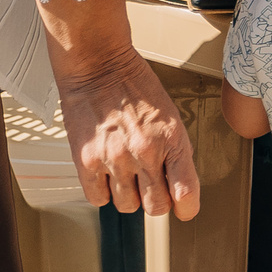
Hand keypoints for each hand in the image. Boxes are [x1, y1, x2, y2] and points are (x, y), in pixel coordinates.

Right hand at [39, 0, 199, 218]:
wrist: (98, 64)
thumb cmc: (134, 86)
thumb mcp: (169, 116)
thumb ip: (175, 152)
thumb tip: (177, 187)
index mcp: (171, 139)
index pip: (186, 194)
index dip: (186, 206)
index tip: (183, 206)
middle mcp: (144, 152)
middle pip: (156, 207)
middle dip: (156, 199)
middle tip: (150, 183)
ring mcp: (113, 159)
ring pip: (126, 206)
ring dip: (128, 194)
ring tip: (125, 171)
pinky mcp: (86, 161)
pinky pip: (98, 199)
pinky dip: (103, 191)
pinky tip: (106, 173)